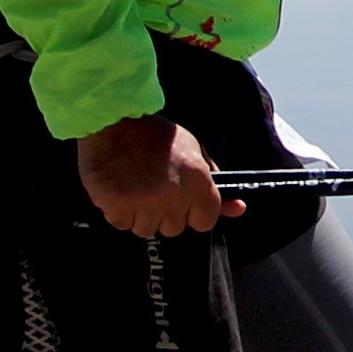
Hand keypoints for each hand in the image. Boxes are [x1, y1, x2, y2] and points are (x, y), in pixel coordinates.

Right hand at [75, 112, 242, 236]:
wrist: (113, 121)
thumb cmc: (157, 137)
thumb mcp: (195, 152)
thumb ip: (215, 183)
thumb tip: (239, 208)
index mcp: (198, 181)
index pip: (206, 222)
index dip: (194, 214)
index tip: (184, 203)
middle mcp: (174, 194)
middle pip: (174, 229)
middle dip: (165, 213)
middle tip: (154, 188)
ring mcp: (145, 202)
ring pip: (146, 230)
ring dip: (140, 215)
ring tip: (135, 187)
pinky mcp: (117, 205)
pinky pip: (122, 224)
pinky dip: (118, 212)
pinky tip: (119, 189)